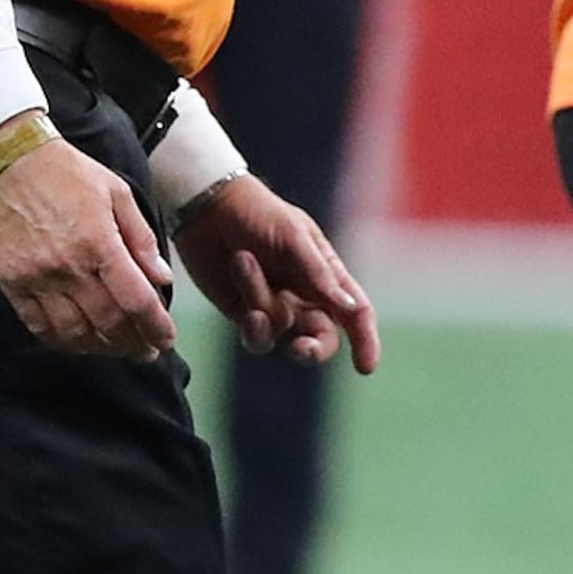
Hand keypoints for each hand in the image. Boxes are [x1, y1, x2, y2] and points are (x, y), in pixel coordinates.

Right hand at [0, 128, 177, 358]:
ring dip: (100, 348)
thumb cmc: (68, 173)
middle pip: (108, 324)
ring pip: (72, 332)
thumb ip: (141, 240)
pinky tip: (79, 343)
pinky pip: (37, 325)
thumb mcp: (118, 194)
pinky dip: (61, 341)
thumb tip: (162, 279)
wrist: (7, 160)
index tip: (166, 339)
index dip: (156, 327)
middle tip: (147, 350)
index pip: (136, 301)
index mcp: (100, 244)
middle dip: (133, 344)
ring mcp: (36, 278)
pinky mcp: (11, 281)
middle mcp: (68, 267)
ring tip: (117, 348)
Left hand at [171, 173, 381, 372]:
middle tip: (301, 348)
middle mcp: (305, 296)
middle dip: (315, 348)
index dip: (366, 341)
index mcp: (328, 276)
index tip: (366, 367)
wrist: (206, 206)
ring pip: (280, 332)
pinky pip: (256, 336)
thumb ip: (321, 276)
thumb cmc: (259, 214)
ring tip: (242, 260)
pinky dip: (252, 325)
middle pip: (323, 337)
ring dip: (260, 301)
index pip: (356, 313)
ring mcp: (274, 307)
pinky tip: (243, 302)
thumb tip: (352, 309)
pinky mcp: (243, 313)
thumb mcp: (295, 239)